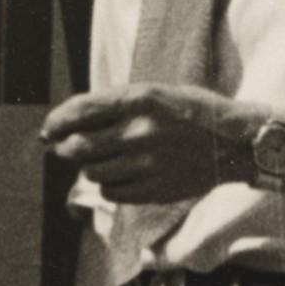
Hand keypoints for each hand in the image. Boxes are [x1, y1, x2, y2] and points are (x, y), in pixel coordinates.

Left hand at [41, 85, 254, 205]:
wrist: (235, 142)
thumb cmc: (191, 112)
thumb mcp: (155, 93)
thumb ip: (115, 105)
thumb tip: (67, 123)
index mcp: (140, 99)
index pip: (82, 111)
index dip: (57, 121)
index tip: (49, 129)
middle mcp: (141, 131)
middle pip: (79, 147)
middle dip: (64, 148)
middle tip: (64, 147)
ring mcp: (147, 164)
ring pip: (92, 173)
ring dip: (89, 167)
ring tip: (102, 159)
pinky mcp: (154, 189)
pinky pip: (112, 192)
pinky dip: (108, 185)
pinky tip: (120, 175)